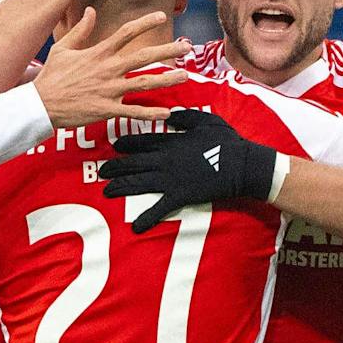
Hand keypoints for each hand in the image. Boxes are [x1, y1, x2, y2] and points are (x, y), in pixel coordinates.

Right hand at [32, 9, 189, 128]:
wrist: (41, 104)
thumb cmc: (51, 76)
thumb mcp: (63, 48)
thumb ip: (81, 30)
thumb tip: (92, 11)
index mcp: (99, 53)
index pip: (126, 32)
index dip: (145, 22)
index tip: (162, 15)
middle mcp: (108, 69)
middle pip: (143, 57)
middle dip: (166, 50)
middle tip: (186, 47)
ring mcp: (109, 90)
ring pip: (143, 83)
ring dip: (166, 80)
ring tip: (184, 76)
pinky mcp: (107, 109)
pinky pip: (132, 112)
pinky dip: (150, 113)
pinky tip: (166, 113)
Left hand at [97, 108, 284, 229]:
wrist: (241, 164)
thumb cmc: (227, 141)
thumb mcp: (207, 121)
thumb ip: (186, 117)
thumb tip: (171, 115)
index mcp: (172, 141)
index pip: (143, 141)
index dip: (127, 144)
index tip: (115, 147)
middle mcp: (165, 160)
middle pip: (134, 163)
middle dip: (116, 167)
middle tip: (101, 171)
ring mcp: (171, 178)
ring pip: (139, 183)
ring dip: (121, 187)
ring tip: (106, 192)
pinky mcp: (180, 195)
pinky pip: (159, 208)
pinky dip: (147, 218)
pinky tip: (136, 227)